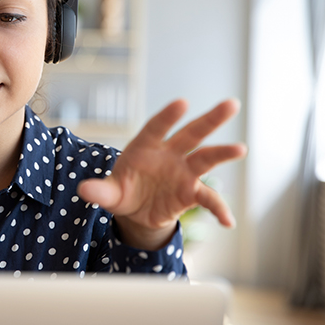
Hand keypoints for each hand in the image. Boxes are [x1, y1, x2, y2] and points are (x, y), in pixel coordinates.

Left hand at [77, 99, 246, 249]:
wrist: (136, 210)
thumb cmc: (122, 191)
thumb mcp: (109, 193)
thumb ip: (100, 191)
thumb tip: (84, 191)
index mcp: (145, 147)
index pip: (157, 127)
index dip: (168, 116)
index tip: (182, 103)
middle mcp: (169, 154)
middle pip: (191, 134)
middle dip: (210, 120)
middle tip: (231, 104)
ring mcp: (183, 172)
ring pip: (205, 159)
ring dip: (222, 153)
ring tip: (240, 148)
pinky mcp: (191, 192)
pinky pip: (208, 199)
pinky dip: (218, 209)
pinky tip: (228, 222)